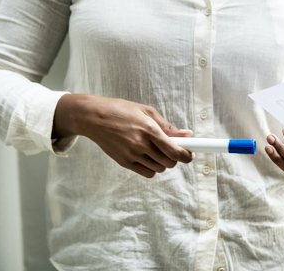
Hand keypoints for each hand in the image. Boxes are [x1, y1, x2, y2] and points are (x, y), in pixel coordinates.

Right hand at [53, 94, 192, 177]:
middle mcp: (141, 145)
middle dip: (175, 157)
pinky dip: (152, 168)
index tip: (190, 154)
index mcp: (149, 129)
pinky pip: (147, 173)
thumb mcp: (146, 111)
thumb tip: (187, 134)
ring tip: (158, 151)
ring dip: (164, 162)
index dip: (187, 155)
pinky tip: (148, 157)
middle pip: (169, 162)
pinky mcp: (124, 163)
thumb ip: (167, 126)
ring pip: (159, 169)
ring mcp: (132, 155)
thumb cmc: (120, 110)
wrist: (93, 117)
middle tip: (172, 149)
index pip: (175, 151)